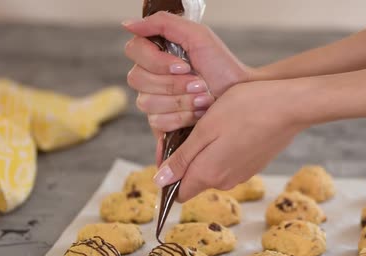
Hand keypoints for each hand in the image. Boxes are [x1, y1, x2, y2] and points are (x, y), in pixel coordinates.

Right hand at [123, 13, 251, 163]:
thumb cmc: (221, 65)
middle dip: (174, 84)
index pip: (134, 51)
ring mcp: (153, 101)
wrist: (239, 95)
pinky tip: (198, 114)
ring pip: (147, 102)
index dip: (158, 61)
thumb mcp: (197, 36)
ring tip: (203, 99)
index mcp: (155, 52)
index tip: (184, 65)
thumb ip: (162, 23)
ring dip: (181, 101)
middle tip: (200, 84)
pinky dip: (182, 117)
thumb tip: (126, 24)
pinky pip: (156, 122)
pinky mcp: (161, 123)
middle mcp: (149, 76)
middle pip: (138, 79)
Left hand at [152, 79, 313, 201]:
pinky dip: (224, 148)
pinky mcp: (254, 165)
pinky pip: (229, 161)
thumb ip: (183, 158)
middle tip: (192, 125)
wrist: (290, 106)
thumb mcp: (206, 129)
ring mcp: (242, 174)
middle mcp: (224, 181)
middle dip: (188, 159)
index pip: (179, 192)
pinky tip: (232, 124)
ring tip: (213, 121)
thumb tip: (161, 182)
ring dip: (207, 151)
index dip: (169, 174)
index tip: (170, 147)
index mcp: (208, 174)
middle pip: (195, 179)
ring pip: (213, 168)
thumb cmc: (245, 109)